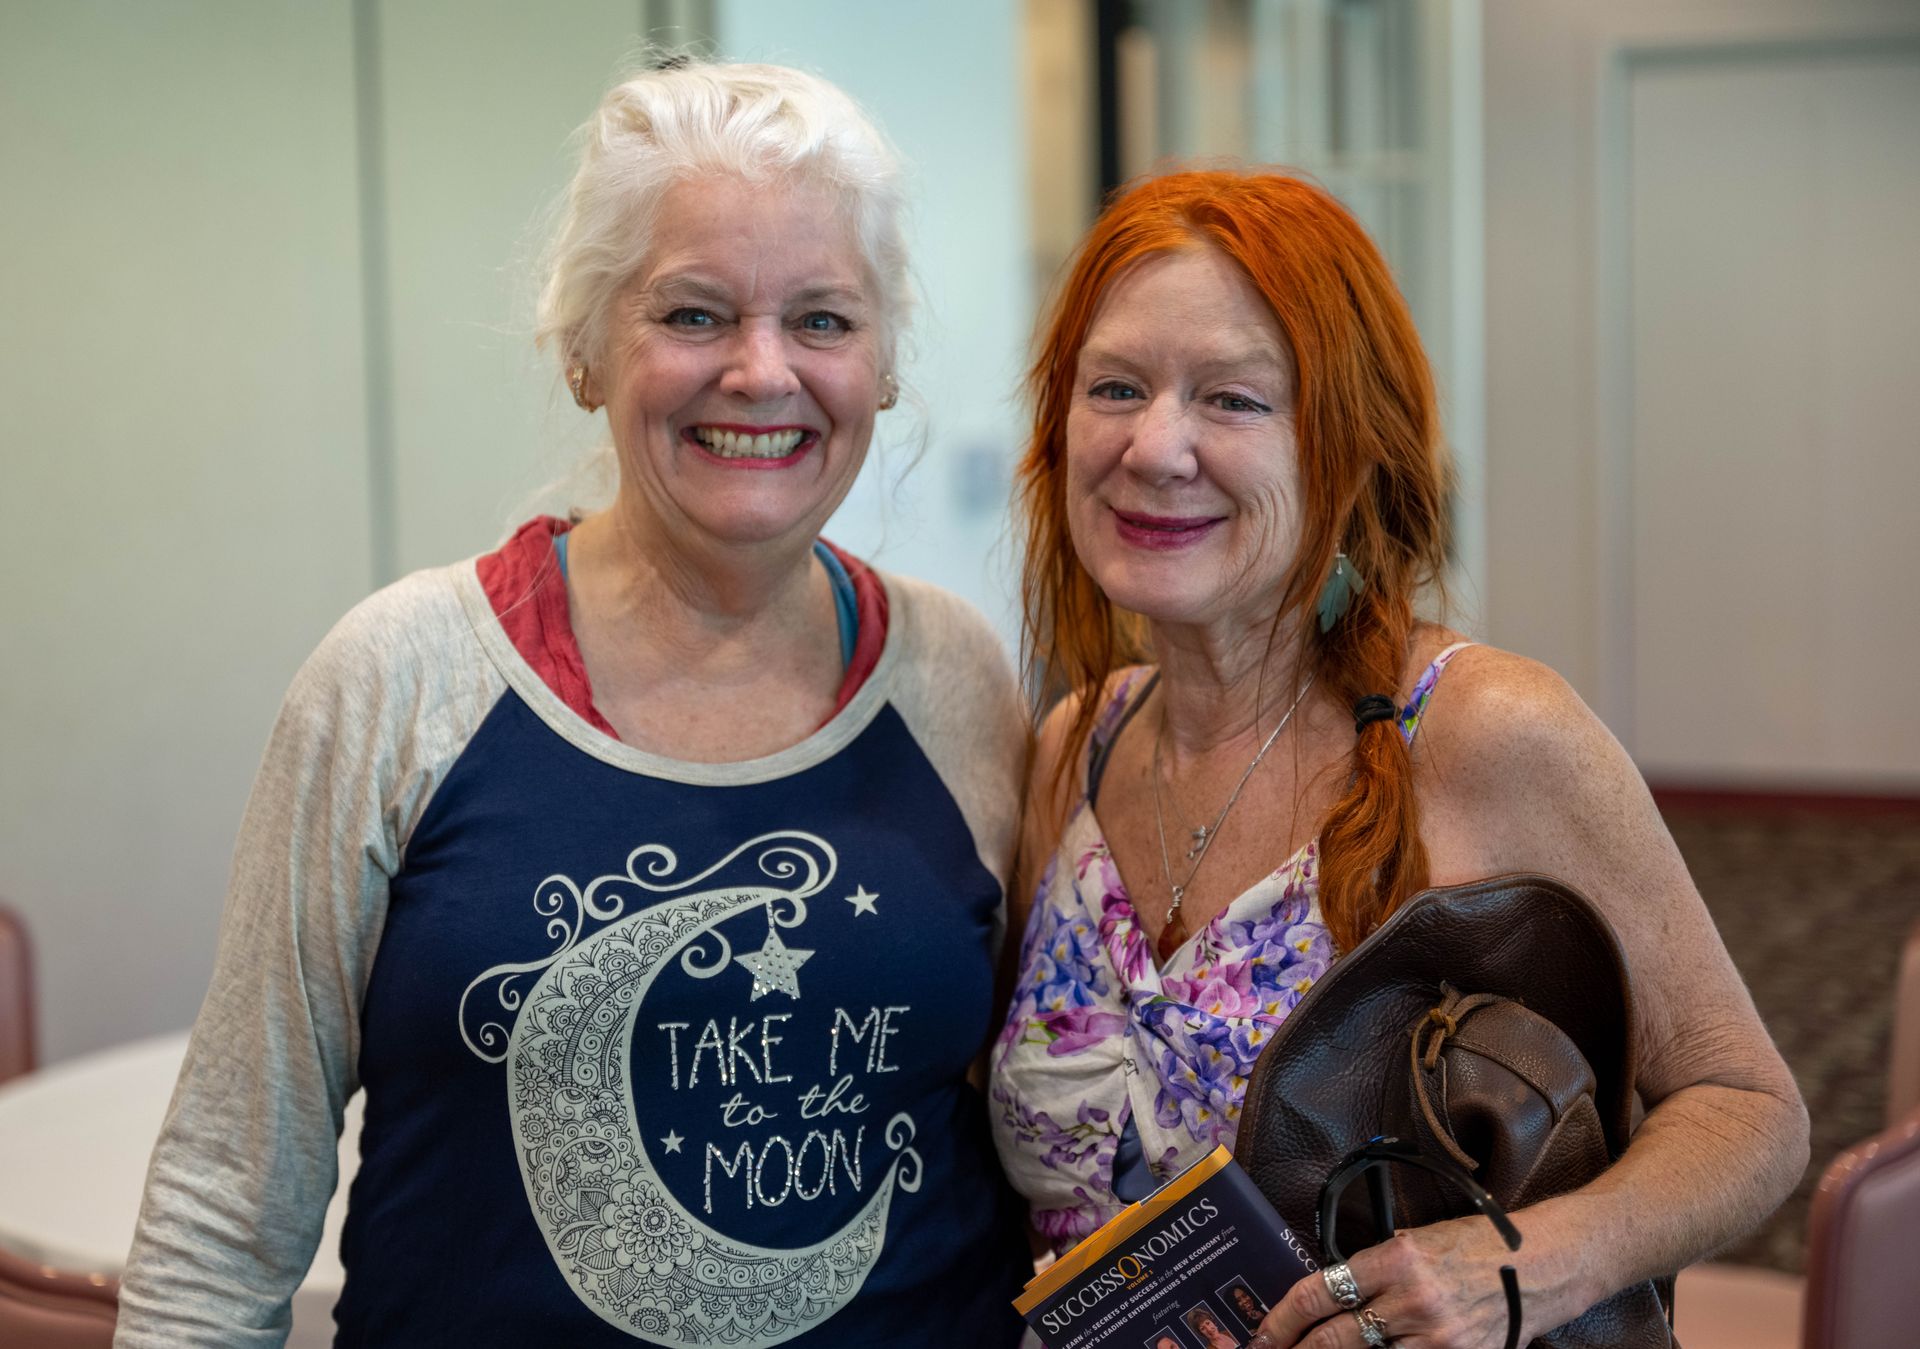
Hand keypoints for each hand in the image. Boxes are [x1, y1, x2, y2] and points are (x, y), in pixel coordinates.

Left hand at [1248, 1216, 1534, 1348]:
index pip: (1321, 1291)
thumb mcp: (1416, 1243)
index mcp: (1396, 1259)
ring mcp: (1436, 1337)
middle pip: (1335, 1338)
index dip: (1284, 1317)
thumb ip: (1374, 1270)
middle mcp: (1413, 1301)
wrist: (1543, 1266)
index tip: (1263, 1332)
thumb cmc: (1476, 1245)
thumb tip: (1329, 1296)